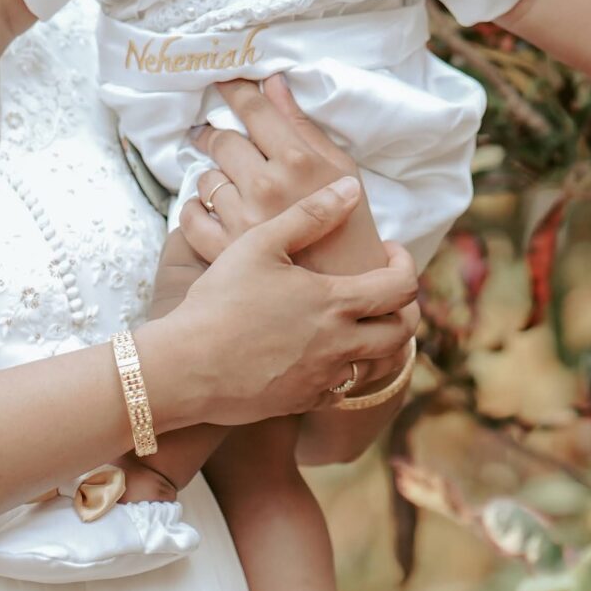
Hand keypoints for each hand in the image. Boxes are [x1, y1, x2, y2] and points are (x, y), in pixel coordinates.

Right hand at [141, 175, 419, 427]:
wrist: (186, 367)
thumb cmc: (219, 300)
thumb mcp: (260, 243)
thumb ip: (310, 213)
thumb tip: (349, 188)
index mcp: (335, 302)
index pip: (401, 287)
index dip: (405, 265)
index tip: (388, 254)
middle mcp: (339, 344)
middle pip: (400, 331)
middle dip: (403, 309)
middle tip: (384, 291)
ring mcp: (323, 378)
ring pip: (373, 363)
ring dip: (372, 340)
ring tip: (352, 320)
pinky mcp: (303, 402)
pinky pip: (340, 390)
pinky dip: (340, 370)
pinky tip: (319, 353)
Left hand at [174, 74, 358, 261]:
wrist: (351, 289)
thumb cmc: (352, 226)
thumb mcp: (341, 167)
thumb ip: (302, 125)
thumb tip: (273, 84)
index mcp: (298, 161)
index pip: (254, 111)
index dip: (234, 89)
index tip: (222, 80)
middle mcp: (266, 186)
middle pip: (222, 141)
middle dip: (216, 135)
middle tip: (217, 138)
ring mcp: (243, 220)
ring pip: (205, 179)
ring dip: (213, 177)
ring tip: (228, 185)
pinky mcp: (225, 251)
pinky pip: (190, 218)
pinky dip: (194, 211)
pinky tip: (209, 210)